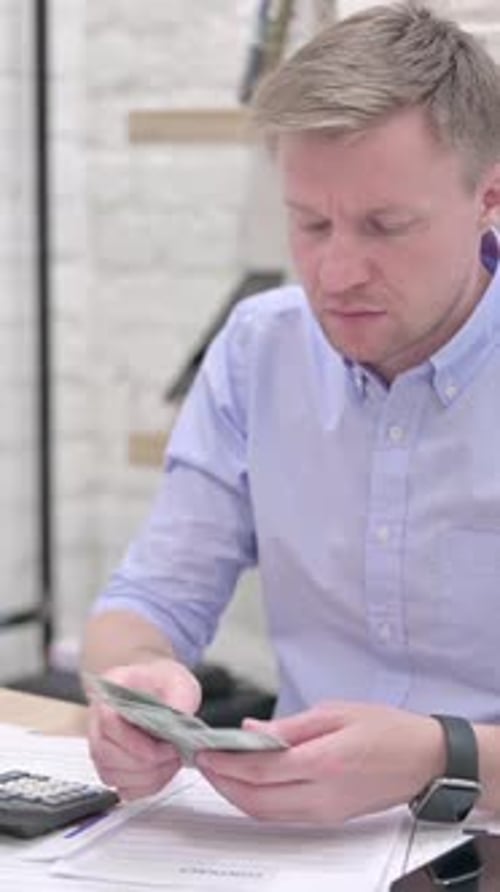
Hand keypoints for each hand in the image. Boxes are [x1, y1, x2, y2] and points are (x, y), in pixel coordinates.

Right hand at [87, 658, 201, 799]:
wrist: (167, 692)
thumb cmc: (168, 683)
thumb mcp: (180, 682)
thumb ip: (179, 701)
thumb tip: (177, 730)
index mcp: (110, 690)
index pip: (108, 722)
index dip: (135, 741)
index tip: (166, 745)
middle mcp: (97, 718)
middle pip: (105, 754)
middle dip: (146, 762)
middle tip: (174, 752)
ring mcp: (101, 745)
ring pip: (111, 774)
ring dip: (148, 776)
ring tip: (172, 760)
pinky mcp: (111, 766)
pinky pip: (122, 788)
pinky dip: (146, 786)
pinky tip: (164, 770)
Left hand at [196, 701, 444, 823]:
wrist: (423, 760)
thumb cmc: (385, 729)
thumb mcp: (336, 712)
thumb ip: (289, 725)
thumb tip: (250, 730)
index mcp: (324, 761)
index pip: (261, 769)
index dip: (227, 762)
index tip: (204, 749)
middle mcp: (322, 794)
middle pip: (256, 799)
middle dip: (223, 782)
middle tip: (202, 761)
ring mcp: (325, 812)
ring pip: (265, 814)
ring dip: (236, 795)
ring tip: (217, 771)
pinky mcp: (328, 818)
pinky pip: (281, 816)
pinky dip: (257, 802)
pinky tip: (247, 783)